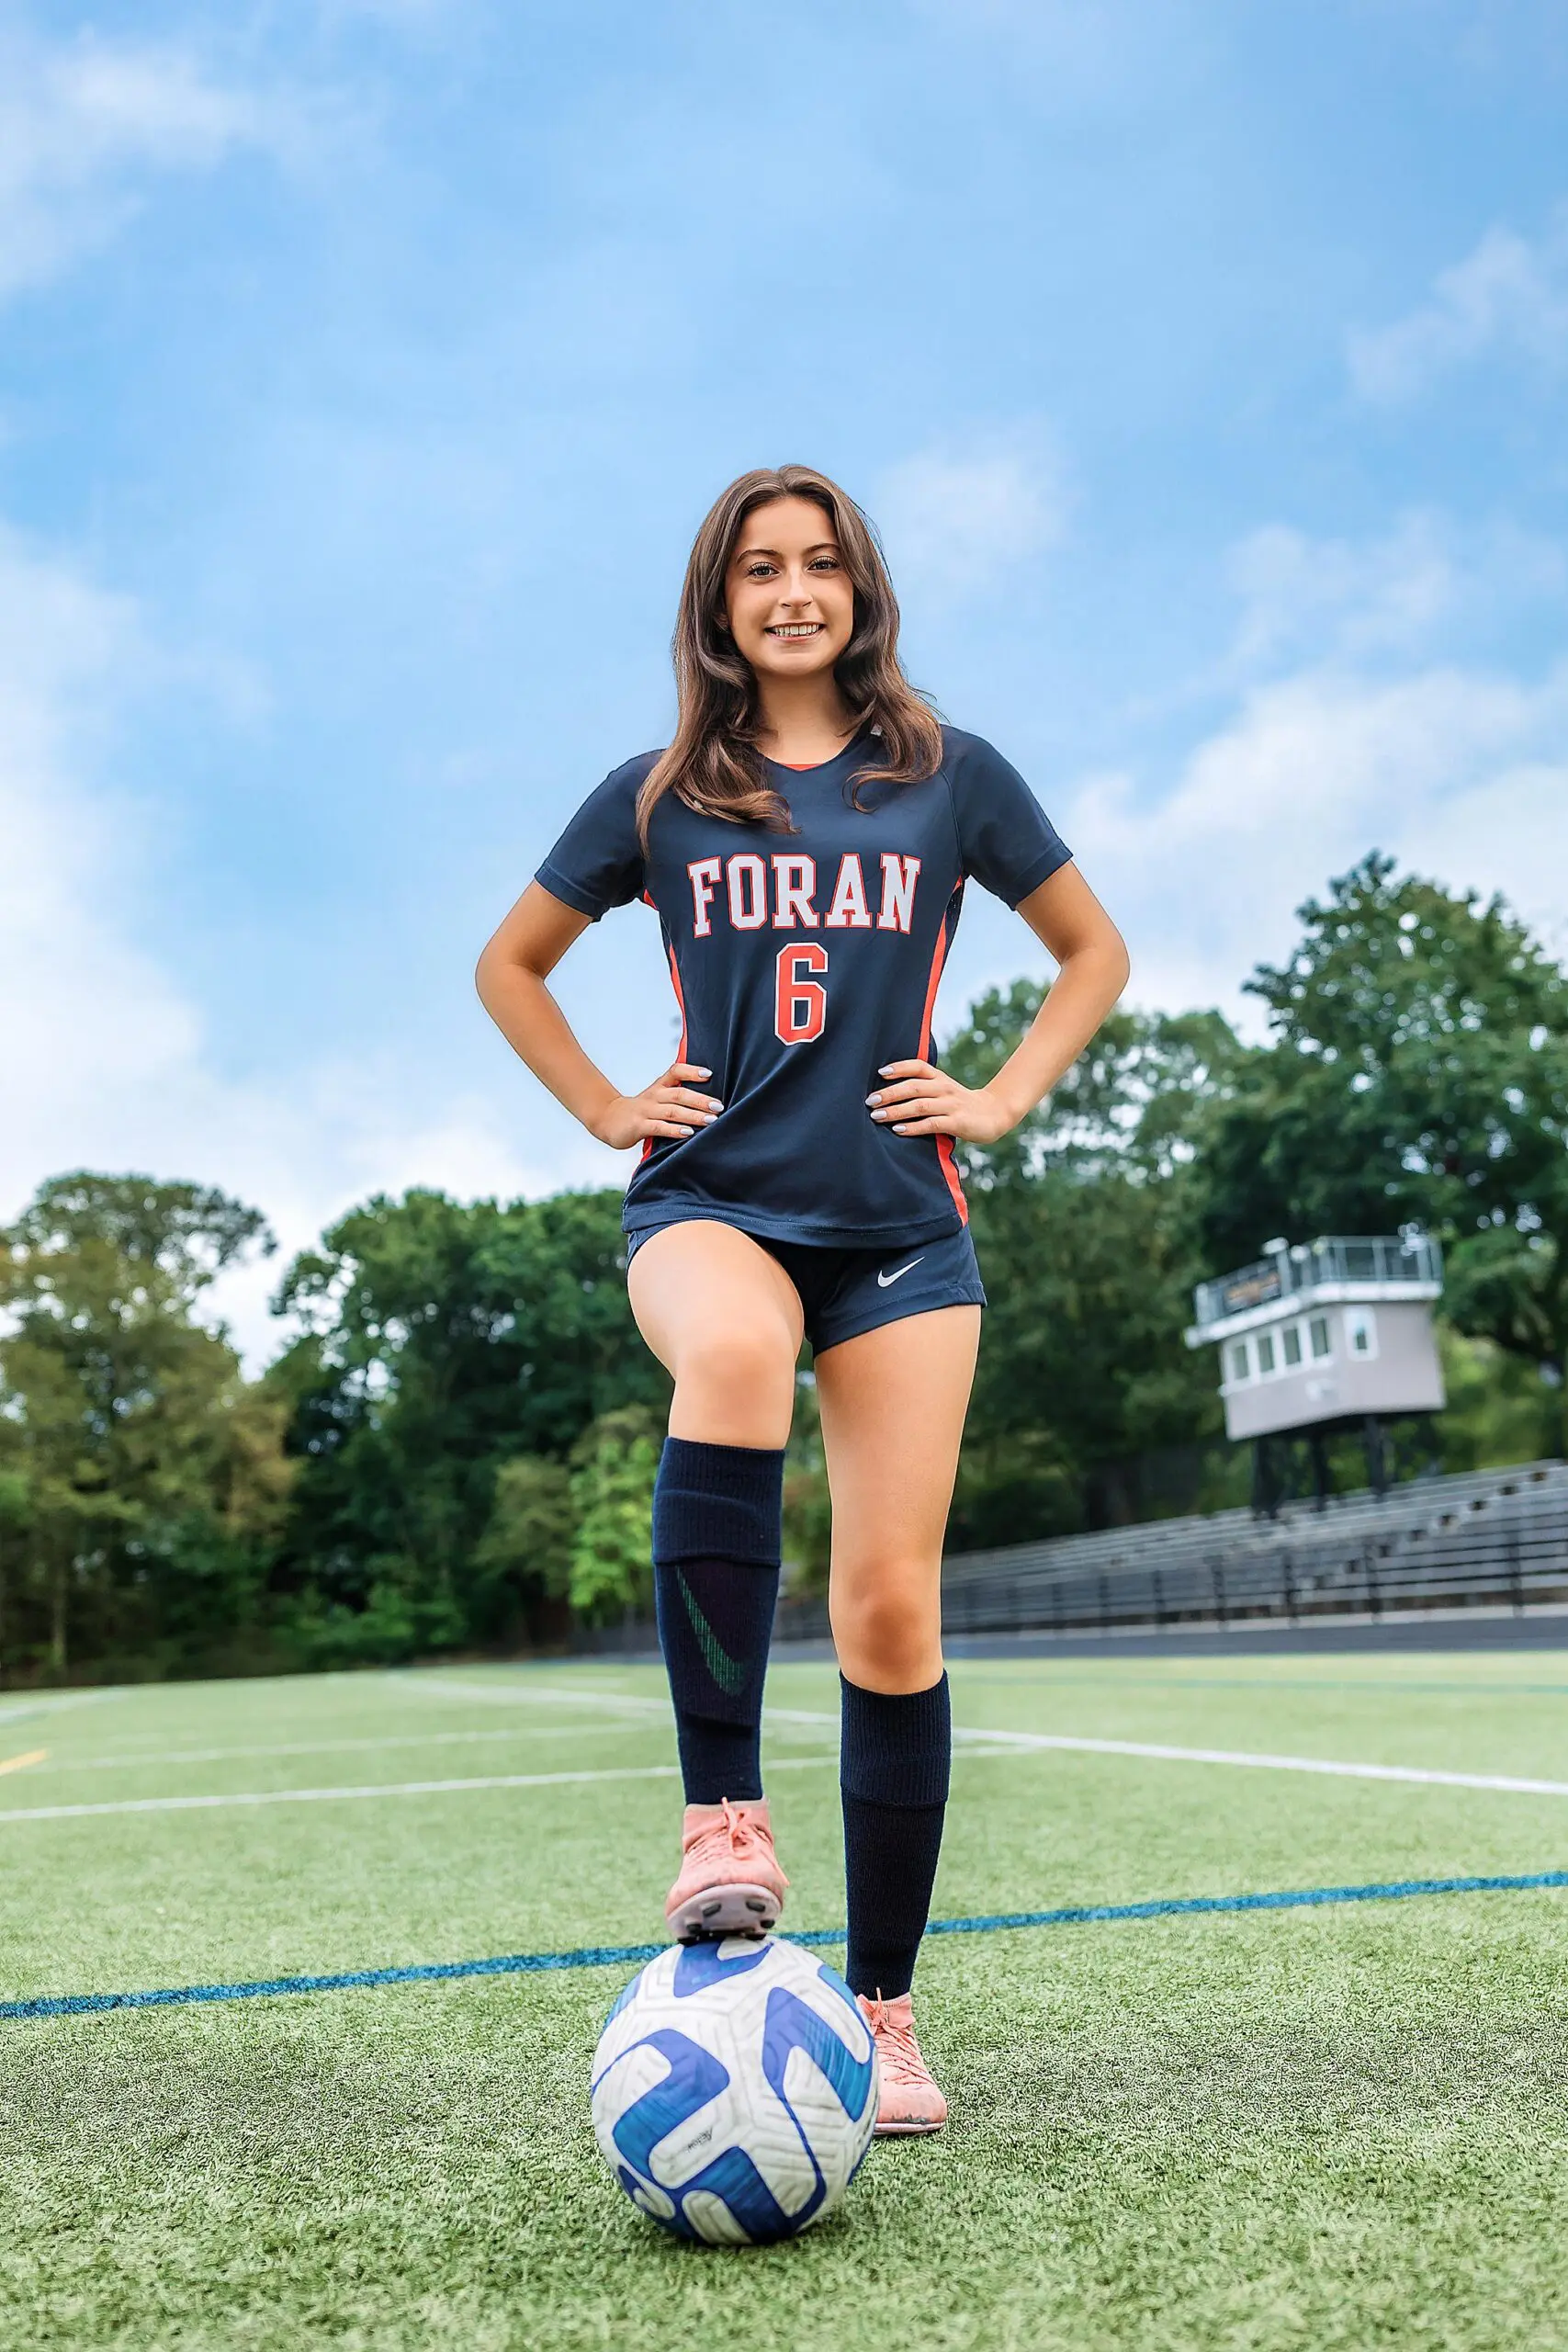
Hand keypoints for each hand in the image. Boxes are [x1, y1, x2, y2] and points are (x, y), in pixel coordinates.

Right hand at [591, 1062, 722, 1149]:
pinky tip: (688, 1133)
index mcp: (659, 1087)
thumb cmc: (639, 1111)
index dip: (692, 1071)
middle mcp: (654, 1096)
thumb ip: (676, 1098)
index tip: (709, 1074)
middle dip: (701, 1100)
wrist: (607, 1119)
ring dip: (694, 1115)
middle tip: (719, 1106)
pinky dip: (674, 1130)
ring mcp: (646, 1111)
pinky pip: (659, 1127)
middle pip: (680, 1094)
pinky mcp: (639, 1126)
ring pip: (673, 1111)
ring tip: (711, 1120)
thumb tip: (708, 1103)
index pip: (676, 1071)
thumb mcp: (656, 1099)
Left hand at [866, 1059, 1019, 1144]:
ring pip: (919, 1105)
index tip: (880, 1072)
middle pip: (913, 1087)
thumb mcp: (943, 1089)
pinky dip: (913, 1127)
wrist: (993, 1114)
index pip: (918, 1067)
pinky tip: (898, 1130)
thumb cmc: (960, 1103)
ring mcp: (951, 1105)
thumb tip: (887, 1092)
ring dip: (896, 1111)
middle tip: (870, 1101)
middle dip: (889, 1093)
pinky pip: (931, 1124)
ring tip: (877, 1116)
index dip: (899, 1067)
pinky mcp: (956, 1122)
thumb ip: (922, 1088)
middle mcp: (944, 1088)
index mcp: (939, 1078)